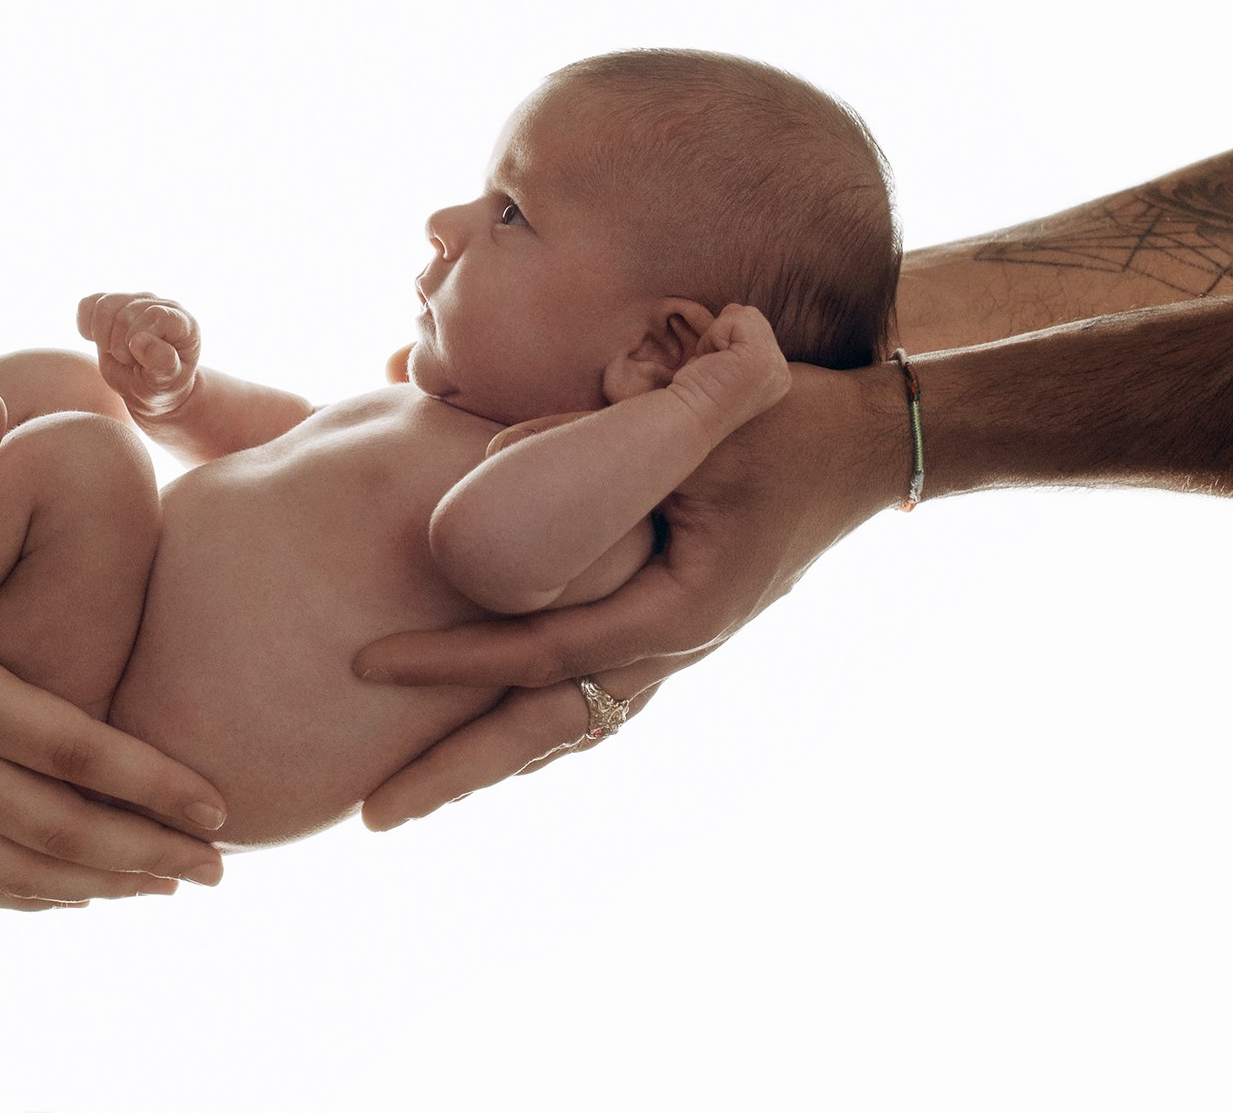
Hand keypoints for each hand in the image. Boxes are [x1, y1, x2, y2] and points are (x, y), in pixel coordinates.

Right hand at [0, 390, 229, 907]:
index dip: (153, 783)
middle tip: (222, 869)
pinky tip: (69, 900)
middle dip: (148, 853)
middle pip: (61, 832)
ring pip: (20, 870)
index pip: (74, 753)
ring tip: (166, 888)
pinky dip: (27, 896)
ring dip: (99, 882)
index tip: (223, 808)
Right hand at [77, 292, 202, 421]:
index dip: (139, 339)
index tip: (139, 361)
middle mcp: (161, 305)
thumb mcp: (167, 384)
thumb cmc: (162, 387)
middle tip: (130, 363)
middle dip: (119, 346)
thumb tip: (139, 341)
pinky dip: (86, 325)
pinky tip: (100, 343)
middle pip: (125, 313)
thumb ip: (161, 364)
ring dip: (102, 337)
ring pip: (104, 306)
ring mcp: (135, 302)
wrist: (147, 388)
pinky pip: (88, 305)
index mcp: (183, 323)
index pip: (155, 316)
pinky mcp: (113, 305)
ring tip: (116, 354)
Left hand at [353, 360, 903, 828]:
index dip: (454, 663)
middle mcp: (675, 648)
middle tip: (370, 816)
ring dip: (490, 764)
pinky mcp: (671, 635)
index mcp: (680, 610)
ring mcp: (675, 651)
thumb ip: (596, 439)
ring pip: (569, 729)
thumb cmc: (783, 423)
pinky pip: (592, 702)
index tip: (370, 665)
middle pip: (546, 730)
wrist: (862, 449)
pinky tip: (491, 753)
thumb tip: (484, 463)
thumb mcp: (700, 416)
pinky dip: (536, 733)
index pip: (544, 653)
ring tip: (411, 797)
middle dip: (456, 772)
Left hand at [668, 304, 791, 433]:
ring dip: (717, 337)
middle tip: (712, 370)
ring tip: (711, 367)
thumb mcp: (726, 363)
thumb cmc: (695, 394)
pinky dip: (714, 335)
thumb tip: (736, 308)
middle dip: (723, 339)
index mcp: (778, 377)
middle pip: (752, 320)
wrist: (685, 421)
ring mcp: (774, 365)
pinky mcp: (758, 356)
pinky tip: (710, 362)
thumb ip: (740, 339)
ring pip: (745, 316)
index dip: (727, 345)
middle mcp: (782, 373)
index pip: (755, 331)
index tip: (717, 373)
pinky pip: (736, 317)